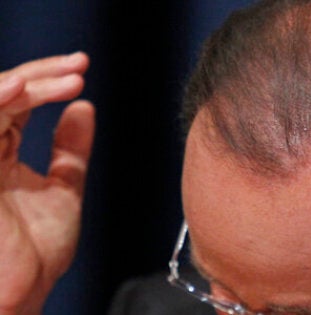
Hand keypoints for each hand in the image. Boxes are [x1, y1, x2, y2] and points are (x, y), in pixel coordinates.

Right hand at [0, 53, 93, 314]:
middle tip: (78, 66)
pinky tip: (20, 89)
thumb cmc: (35, 255)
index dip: (46, 81)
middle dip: (41, 73)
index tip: (81, 69)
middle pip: (2, 93)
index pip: (16, 102)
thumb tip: (83, 109)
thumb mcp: (63, 191)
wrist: (21, 295)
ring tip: (66, 78)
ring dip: (25, 83)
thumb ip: (70, 150)